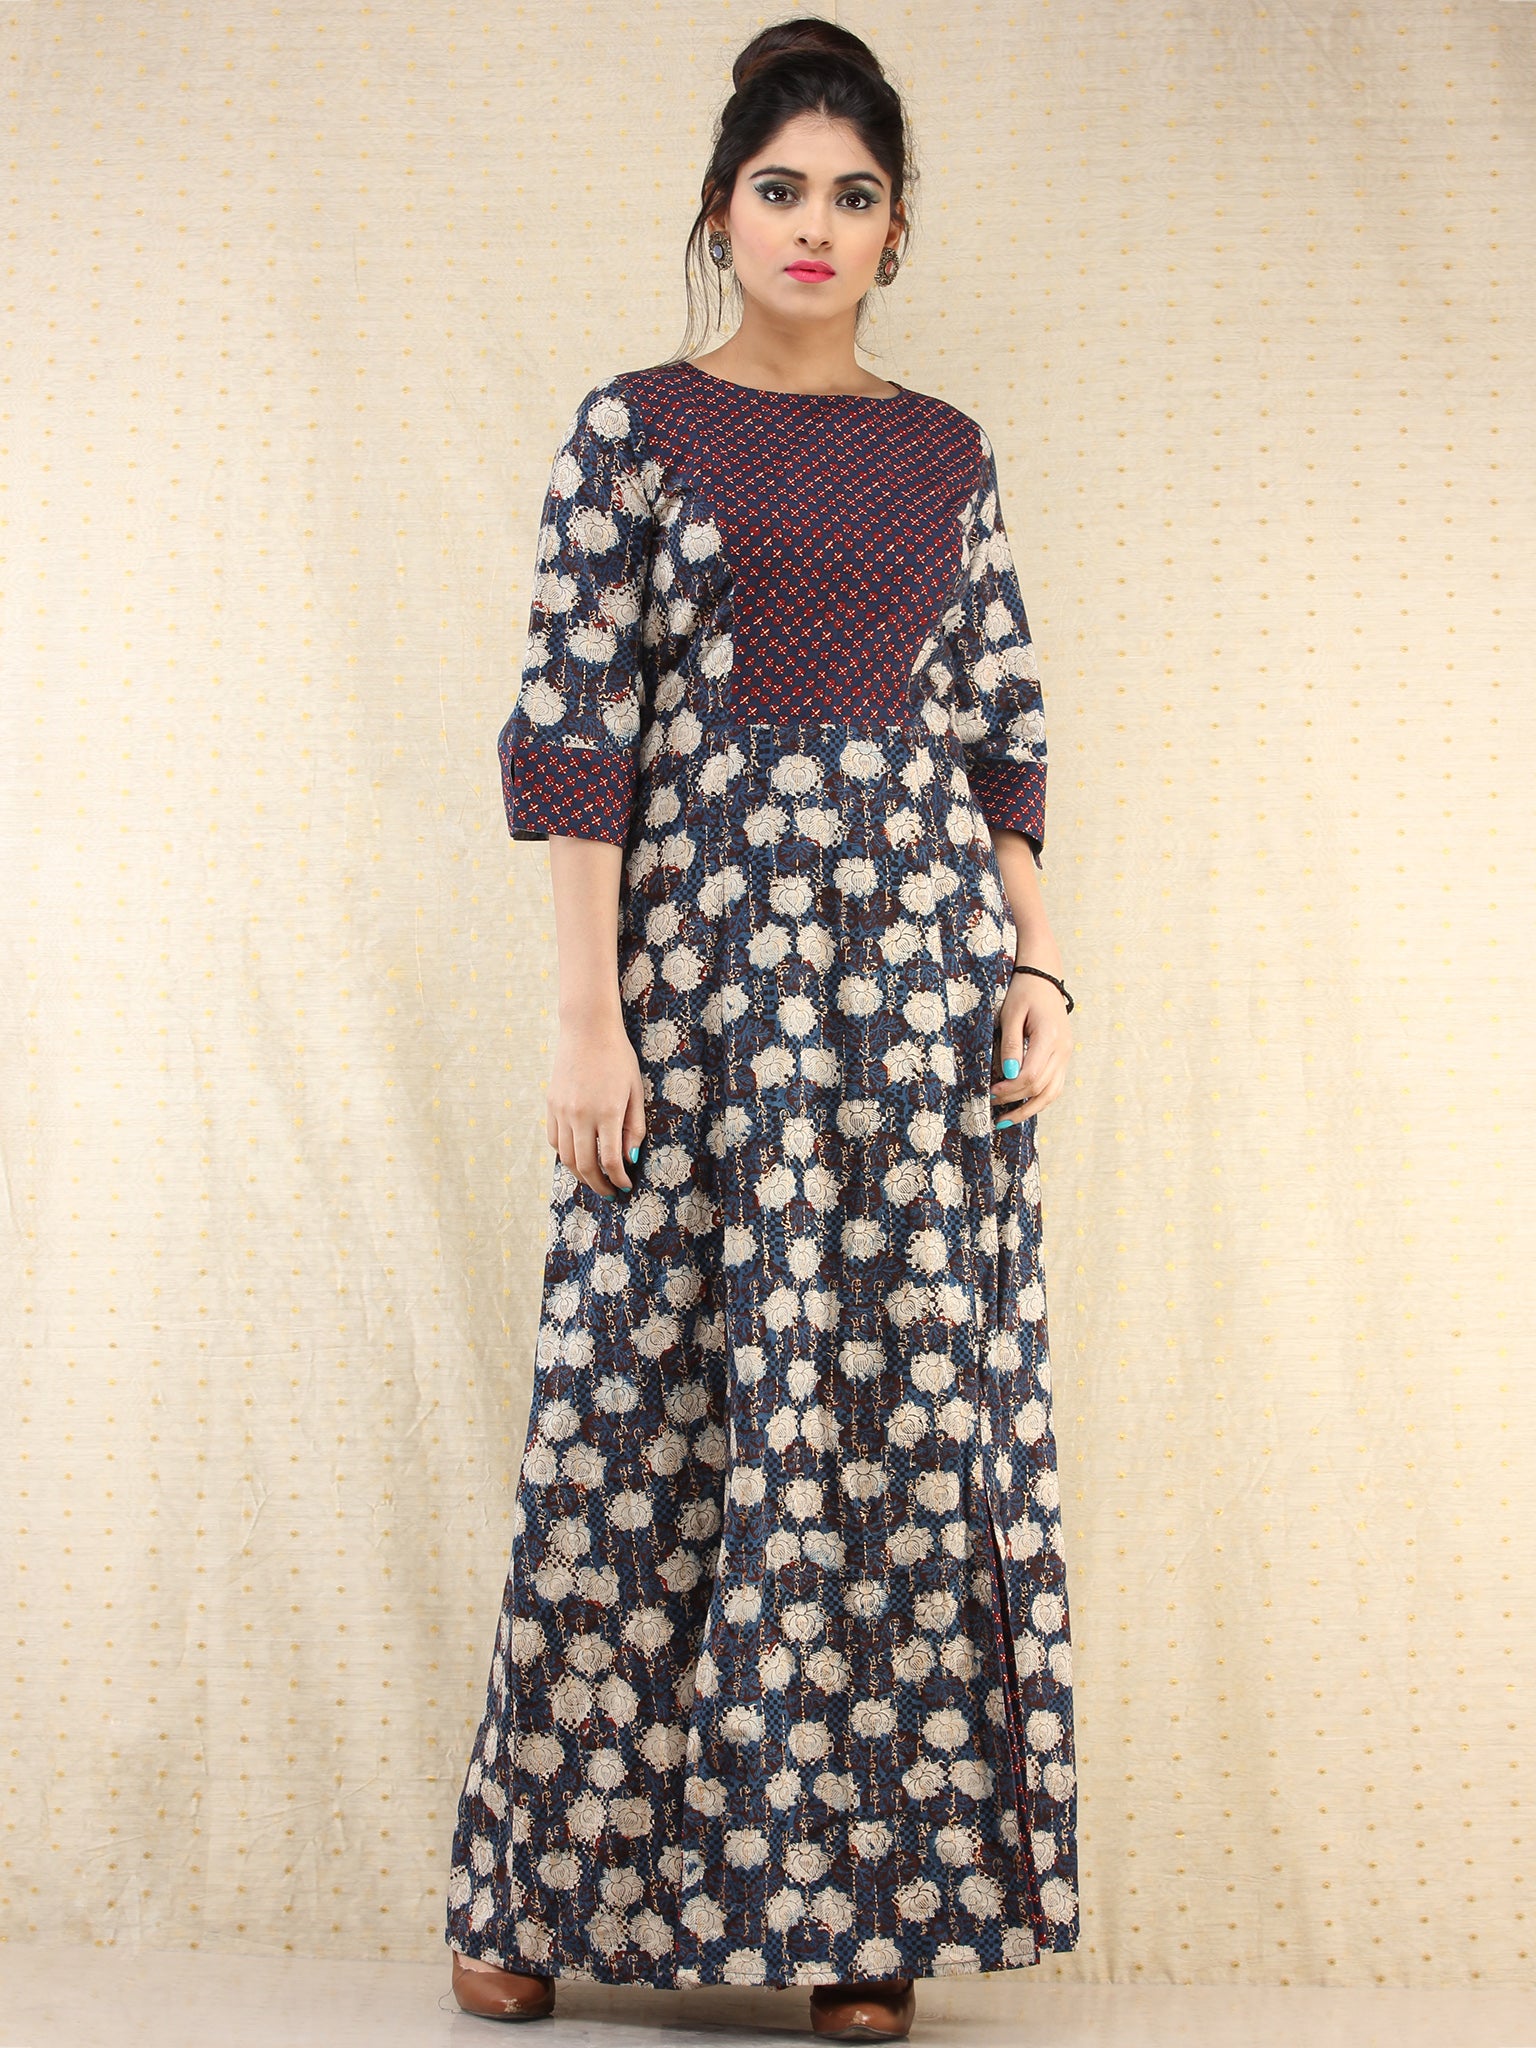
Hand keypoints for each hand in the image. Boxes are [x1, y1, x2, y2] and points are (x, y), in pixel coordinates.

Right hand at [546, 1011, 646, 1197]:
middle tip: (610, 1193)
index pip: (610, 1160)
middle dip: (599, 1185)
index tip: (626, 1187)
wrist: (587, 1030)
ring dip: (581, 1175)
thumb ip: (634, 1128)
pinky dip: (566, 1155)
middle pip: (585, 1166)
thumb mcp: (635, 1091)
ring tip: (595, 1179)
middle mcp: (581, 1115)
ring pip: (567, 1157)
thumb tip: (629, 1160)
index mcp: (607, 1112)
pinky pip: (555, 1140)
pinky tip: (579, 1156)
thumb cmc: (618, 1059)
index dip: (619, 1179)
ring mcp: (562, 1111)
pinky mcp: (551, 1105)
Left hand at [991, 972, 1072, 1123]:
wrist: (1044, 977)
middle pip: (1041, 1088)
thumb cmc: (1024, 992)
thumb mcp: (1011, 1015)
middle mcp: (1063, 1050)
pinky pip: (1055, 1086)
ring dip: (1029, 1109)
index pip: (1031, 1075)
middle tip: (991, 1104)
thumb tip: (1007, 1074)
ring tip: (1006, 1119)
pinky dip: (1039, 1099)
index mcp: (1050, 1038)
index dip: (1010, 1089)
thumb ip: (1010, 1045)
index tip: (990, 1091)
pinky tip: (1022, 1106)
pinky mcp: (1064, 1057)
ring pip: (1052, 1093)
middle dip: (1015, 1100)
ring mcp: (1066, 1055)